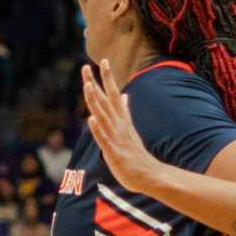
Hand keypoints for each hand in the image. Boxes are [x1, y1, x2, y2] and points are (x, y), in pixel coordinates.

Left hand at [82, 59, 166, 196]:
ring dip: (95, 101)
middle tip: (86, 66)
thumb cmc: (135, 153)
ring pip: (103, 116)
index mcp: (121, 119)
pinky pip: (104, 139)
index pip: (114, 94)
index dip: (108, 77)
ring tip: (88, 85)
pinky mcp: (114, 152)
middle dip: (95, 83)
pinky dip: (97, 129)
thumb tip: (123, 95)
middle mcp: (119, 125)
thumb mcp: (129, 128)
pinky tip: (90, 119)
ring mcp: (116, 137)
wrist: (149, 175)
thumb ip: (124, 111)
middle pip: (105, 100)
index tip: (102, 60)